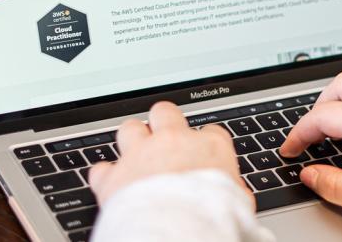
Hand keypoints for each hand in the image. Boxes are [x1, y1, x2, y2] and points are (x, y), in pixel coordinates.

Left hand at [89, 102, 250, 205]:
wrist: (178, 230)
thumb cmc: (211, 215)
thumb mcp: (238, 201)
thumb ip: (233, 188)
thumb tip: (236, 194)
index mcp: (209, 146)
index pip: (211, 131)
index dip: (206, 142)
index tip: (205, 156)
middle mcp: (173, 142)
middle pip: (165, 112)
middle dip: (163, 122)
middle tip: (164, 137)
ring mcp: (140, 155)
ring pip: (129, 128)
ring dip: (132, 140)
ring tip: (136, 154)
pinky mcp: (114, 177)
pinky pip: (103, 168)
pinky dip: (106, 175)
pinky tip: (112, 183)